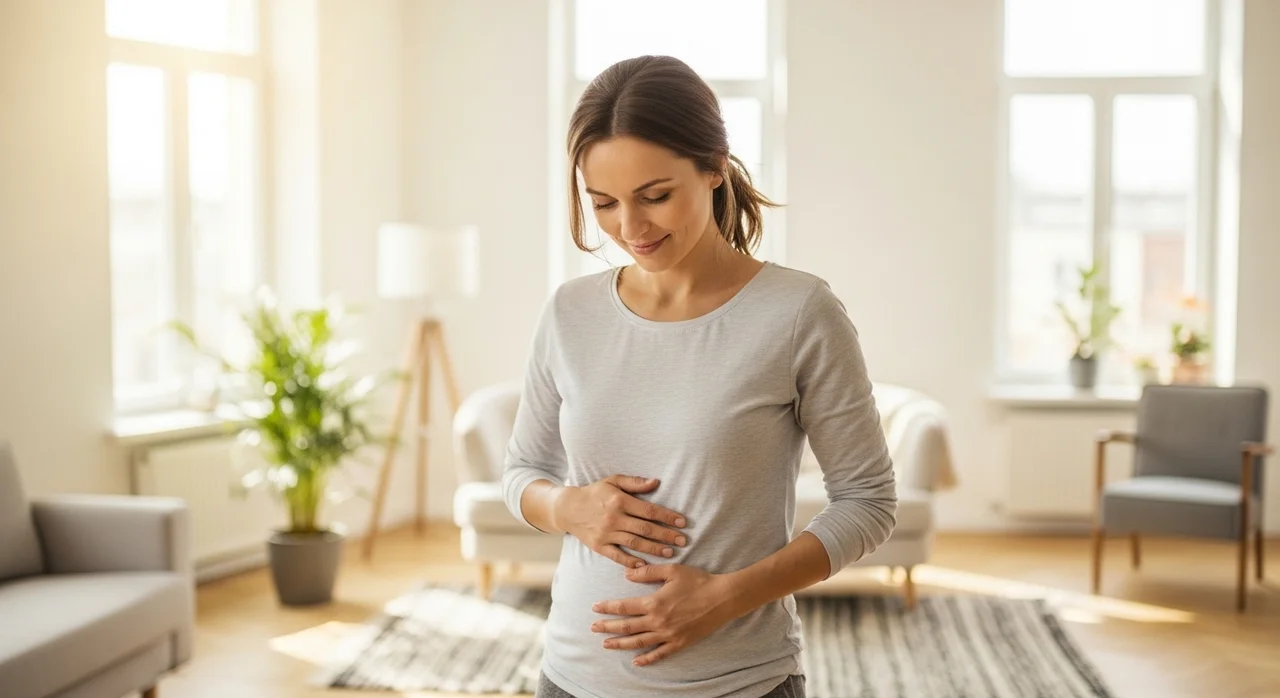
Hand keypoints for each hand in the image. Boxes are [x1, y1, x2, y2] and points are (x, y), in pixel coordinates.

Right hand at [552, 475, 689, 568]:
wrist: (568, 508)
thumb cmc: (595, 493)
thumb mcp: (613, 481)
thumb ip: (635, 482)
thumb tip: (656, 482)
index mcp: (620, 501)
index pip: (649, 510)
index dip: (667, 517)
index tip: (682, 522)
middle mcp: (614, 518)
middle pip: (645, 528)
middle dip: (666, 535)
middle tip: (683, 540)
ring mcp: (606, 533)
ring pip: (635, 543)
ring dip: (654, 549)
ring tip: (671, 553)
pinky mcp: (599, 546)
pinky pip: (617, 556)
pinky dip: (630, 561)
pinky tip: (644, 564)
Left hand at [590, 564, 738, 666]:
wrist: (722, 598)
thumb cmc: (698, 581)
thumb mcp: (672, 571)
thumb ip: (648, 573)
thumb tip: (627, 575)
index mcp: (654, 602)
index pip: (624, 607)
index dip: (608, 608)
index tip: (595, 608)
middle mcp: (658, 621)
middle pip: (627, 626)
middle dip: (608, 627)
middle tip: (593, 628)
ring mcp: (668, 634)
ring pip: (639, 642)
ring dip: (621, 644)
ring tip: (606, 644)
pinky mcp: (680, 643)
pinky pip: (660, 654)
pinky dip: (647, 659)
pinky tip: (636, 662)